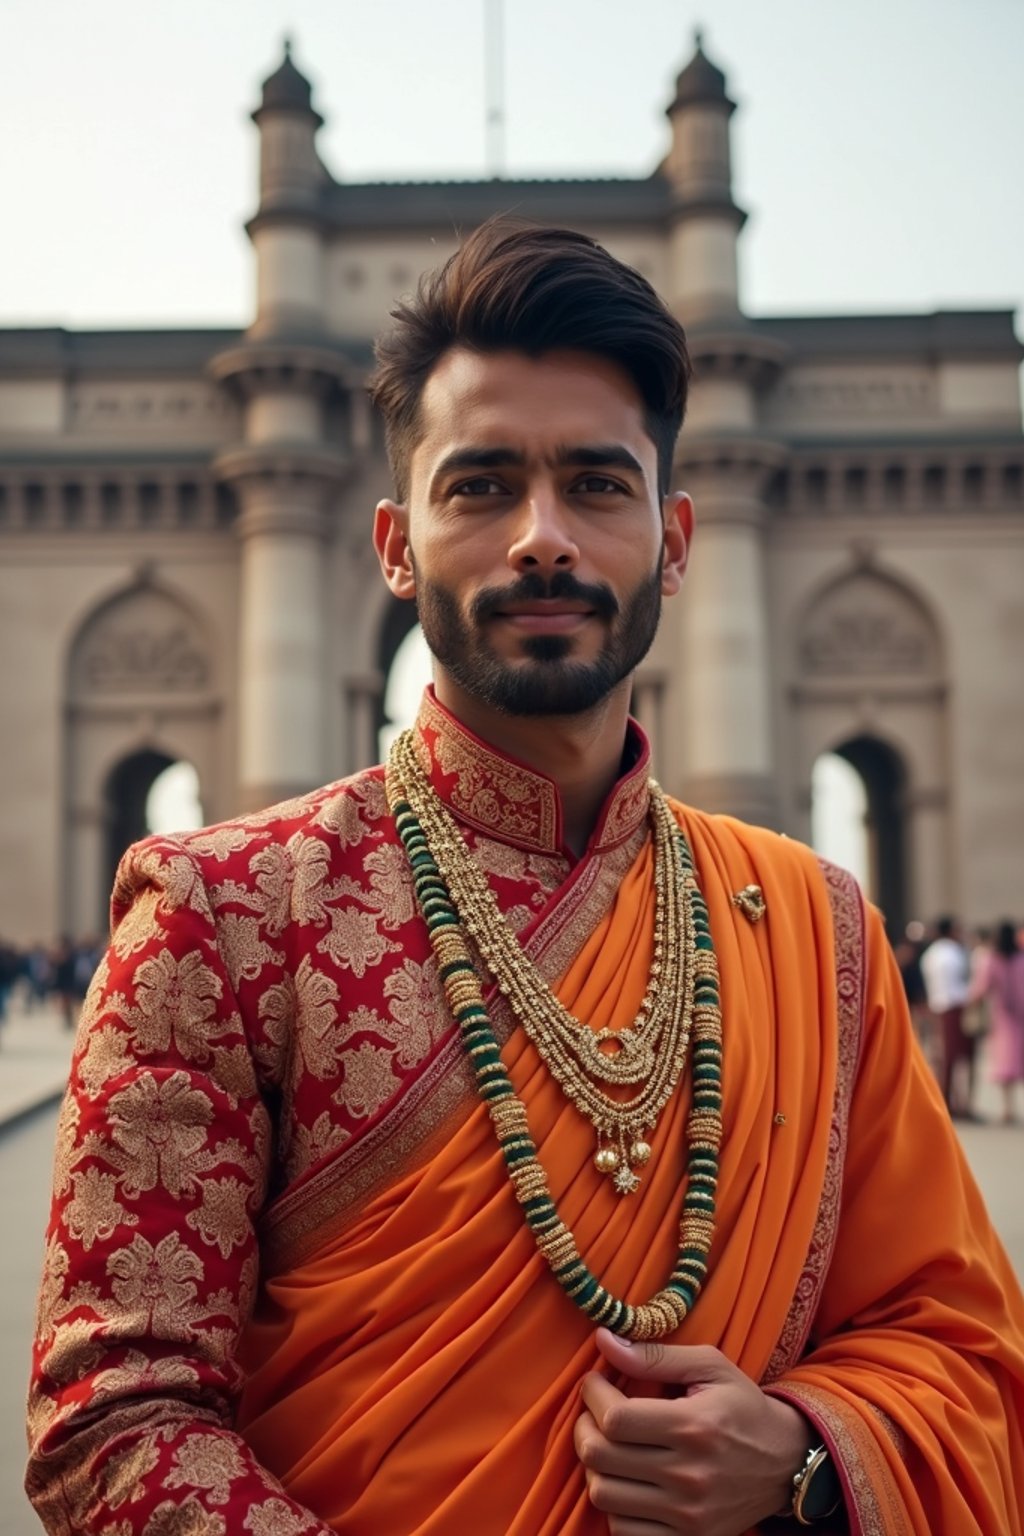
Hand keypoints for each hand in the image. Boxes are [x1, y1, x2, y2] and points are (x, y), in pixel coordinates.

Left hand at [573, 1328, 810, 1534]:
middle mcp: (689, 1475)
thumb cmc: (743, 1406)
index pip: (616, 1419)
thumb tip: (604, 1341)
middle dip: (584, 1427)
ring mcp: (688, 1515)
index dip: (593, 1397)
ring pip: (604, 1495)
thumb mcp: (710, 1367)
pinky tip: (625, 1480)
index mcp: (694, 1427)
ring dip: (595, 1467)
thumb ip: (656, 1355)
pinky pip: (624, 1531)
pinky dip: (614, 1505)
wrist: (785, 1463)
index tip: (595, 1383)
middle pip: (601, 1457)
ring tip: (608, 1445)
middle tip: (593, 1413)